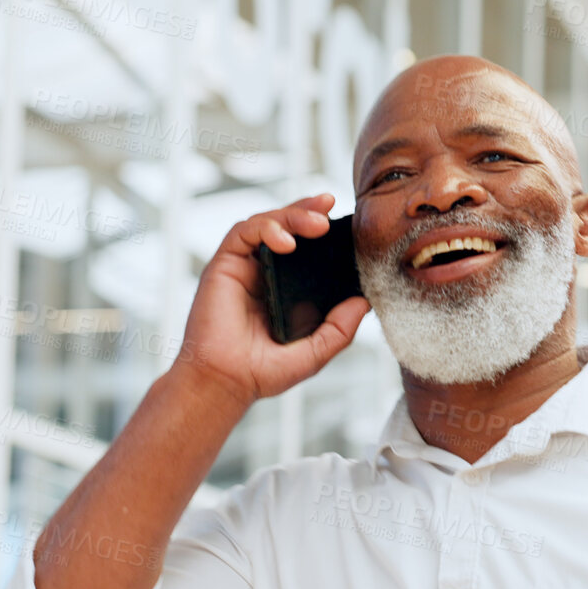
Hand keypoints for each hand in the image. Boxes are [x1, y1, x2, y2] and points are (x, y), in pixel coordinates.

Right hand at [171, 192, 370, 404]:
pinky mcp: (224, 265)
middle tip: (331, 206)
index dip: (322, 230)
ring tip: (318, 224)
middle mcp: (263, 272)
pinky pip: (243, 233)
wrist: (227, 383)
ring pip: (266, 222)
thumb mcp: (314, 352)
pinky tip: (286, 242)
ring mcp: (243, 267)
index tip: (348, 222)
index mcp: (285, 287)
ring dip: (292, 215)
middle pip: (287, 227)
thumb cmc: (263, 371)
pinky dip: (266, 229)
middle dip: (309, 211)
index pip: (306, 248)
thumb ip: (339, 329)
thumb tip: (363, 302)